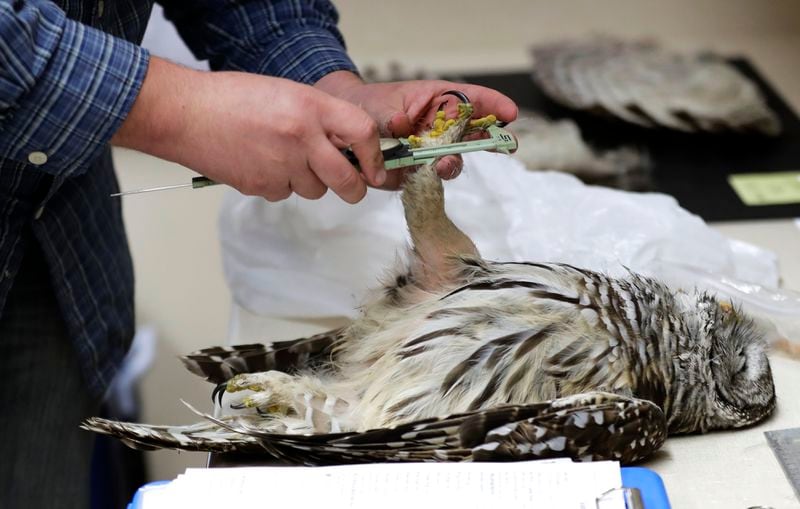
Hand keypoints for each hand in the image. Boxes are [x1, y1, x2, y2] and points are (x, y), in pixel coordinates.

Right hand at [113, 57, 385, 202]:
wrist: (186, 114)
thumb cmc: (234, 99)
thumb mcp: (288, 94)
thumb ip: (320, 119)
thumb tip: (349, 147)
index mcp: (311, 107)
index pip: (363, 133)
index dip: (375, 157)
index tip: (376, 168)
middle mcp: (302, 137)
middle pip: (347, 180)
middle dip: (354, 188)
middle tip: (353, 187)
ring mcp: (282, 165)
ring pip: (315, 190)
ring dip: (309, 182)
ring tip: (283, 158)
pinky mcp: (262, 186)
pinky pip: (285, 194)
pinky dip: (279, 185)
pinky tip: (260, 164)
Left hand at [315, 71, 517, 188]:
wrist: (343, 132)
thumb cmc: (369, 107)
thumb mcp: (383, 104)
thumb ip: (395, 116)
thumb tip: (403, 125)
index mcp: (437, 101)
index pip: (471, 99)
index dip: (492, 105)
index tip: (510, 113)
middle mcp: (439, 128)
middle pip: (471, 134)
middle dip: (486, 140)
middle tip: (500, 144)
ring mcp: (430, 152)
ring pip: (452, 160)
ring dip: (452, 162)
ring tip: (444, 162)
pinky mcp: (417, 174)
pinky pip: (430, 180)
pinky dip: (431, 181)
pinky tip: (428, 176)